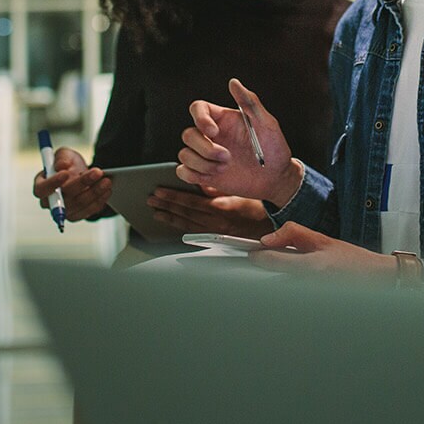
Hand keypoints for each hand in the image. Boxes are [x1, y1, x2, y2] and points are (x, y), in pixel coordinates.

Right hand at [33, 147, 111, 220]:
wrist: (80, 174)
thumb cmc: (68, 164)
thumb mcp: (64, 154)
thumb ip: (62, 157)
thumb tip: (62, 166)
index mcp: (41, 186)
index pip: (41, 189)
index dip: (52, 183)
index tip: (65, 174)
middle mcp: (50, 202)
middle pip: (65, 197)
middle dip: (83, 183)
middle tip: (98, 172)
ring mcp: (64, 211)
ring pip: (80, 204)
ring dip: (95, 192)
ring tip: (106, 181)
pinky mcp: (77, 216)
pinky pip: (89, 210)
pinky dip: (99, 200)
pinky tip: (107, 190)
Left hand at [147, 188, 272, 237]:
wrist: (272, 227)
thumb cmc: (259, 207)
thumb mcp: (241, 192)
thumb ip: (219, 188)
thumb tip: (200, 185)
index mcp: (222, 210)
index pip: (191, 203)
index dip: (173, 197)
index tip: (159, 191)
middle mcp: (216, 224)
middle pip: (184, 215)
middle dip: (166, 206)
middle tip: (151, 200)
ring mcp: (215, 233)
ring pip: (187, 225)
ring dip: (169, 217)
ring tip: (156, 211)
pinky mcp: (217, 238)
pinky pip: (194, 232)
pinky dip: (180, 226)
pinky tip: (172, 222)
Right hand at [178, 79, 300, 203]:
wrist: (276, 178)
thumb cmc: (273, 149)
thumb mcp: (266, 123)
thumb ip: (250, 102)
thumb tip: (234, 82)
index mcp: (223, 120)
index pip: (198, 109)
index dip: (200, 118)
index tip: (214, 131)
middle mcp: (211, 136)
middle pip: (188, 135)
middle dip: (205, 148)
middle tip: (227, 157)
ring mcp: (206, 156)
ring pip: (185, 155)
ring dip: (203, 164)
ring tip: (225, 168)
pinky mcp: (204, 174)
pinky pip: (184, 172)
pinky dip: (193, 175)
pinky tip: (213, 176)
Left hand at [247, 221, 397, 282]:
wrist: (377, 278)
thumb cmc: (353, 259)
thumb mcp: (323, 239)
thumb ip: (294, 234)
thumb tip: (267, 239)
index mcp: (312, 265)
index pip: (273, 262)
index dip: (258, 257)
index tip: (251, 253)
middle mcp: (311, 284)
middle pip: (274, 280)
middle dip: (269, 270)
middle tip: (267, 262)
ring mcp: (313, 297)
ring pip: (284, 289)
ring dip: (281, 281)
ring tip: (293, 273)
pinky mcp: (315, 304)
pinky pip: (295, 297)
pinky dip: (293, 289)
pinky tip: (302, 283)